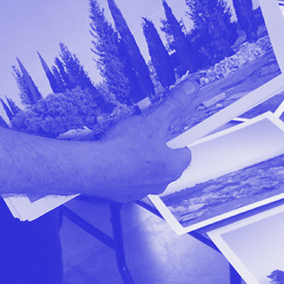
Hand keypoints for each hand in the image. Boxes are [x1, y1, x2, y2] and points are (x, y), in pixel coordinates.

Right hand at [91, 80, 198, 201]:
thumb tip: (190, 89)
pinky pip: (130, 181)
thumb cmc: (123, 148)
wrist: (94, 168)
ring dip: (143, 163)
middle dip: (159, 151)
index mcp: (172, 166)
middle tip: (146, 136)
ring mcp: (142, 190)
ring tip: (129, 147)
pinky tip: (116, 159)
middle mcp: (161, 183)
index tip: (168, 132)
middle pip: (168, 164)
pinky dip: (126, 172)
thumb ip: (174, 104)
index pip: (185, 153)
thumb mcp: (152, 119)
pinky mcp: (124, 194)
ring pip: (149, 174)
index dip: (177, 140)